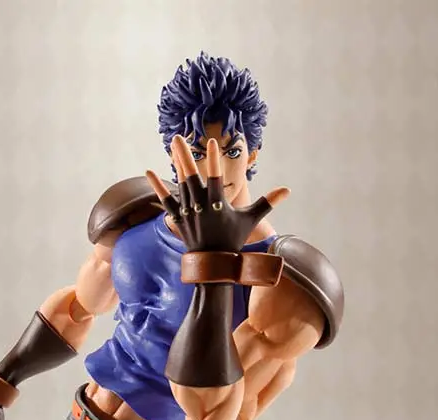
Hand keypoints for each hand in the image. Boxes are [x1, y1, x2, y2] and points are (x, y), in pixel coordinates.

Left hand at [146, 135, 288, 252]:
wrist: (214, 263)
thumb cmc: (233, 239)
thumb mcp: (251, 219)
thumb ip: (268, 202)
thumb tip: (288, 190)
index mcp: (218, 205)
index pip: (215, 178)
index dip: (213, 161)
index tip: (211, 142)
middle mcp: (200, 207)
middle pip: (191, 177)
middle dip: (184, 156)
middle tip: (177, 137)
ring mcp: (188, 212)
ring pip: (180, 184)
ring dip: (175, 164)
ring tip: (173, 143)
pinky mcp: (178, 218)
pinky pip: (166, 200)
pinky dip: (158, 187)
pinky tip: (149, 171)